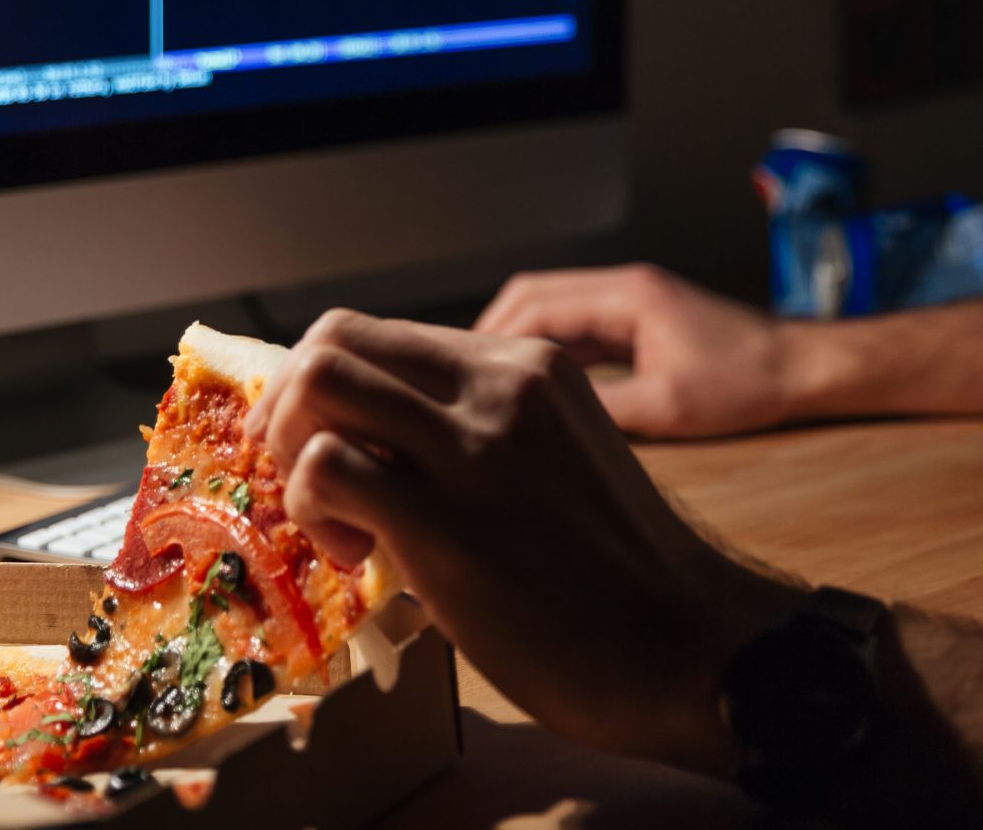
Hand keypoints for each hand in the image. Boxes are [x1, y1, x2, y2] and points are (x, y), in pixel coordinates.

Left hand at [246, 309, 803, 772]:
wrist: (689, 648)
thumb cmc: (624, 575)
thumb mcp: (559, 458)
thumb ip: (482, 433)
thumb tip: (383, 447)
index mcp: (530, 366)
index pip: (384, 335)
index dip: (330, 388)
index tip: (326, 445)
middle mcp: (501, 383)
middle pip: (336, 336)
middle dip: (292, 403)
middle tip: (307, 474)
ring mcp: (474, 446)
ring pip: (319, 379)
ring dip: (294, 447)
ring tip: (333, 514)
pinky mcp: (447, 519)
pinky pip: (323, 469)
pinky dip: (312, 510)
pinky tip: (360, 556)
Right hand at [474, 263, 809, 437]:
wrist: (801, 369)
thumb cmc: (747, 382)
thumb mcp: (669, 407)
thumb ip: (603, 410)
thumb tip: (539, 425)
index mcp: (626, 296)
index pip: (535, 303)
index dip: (490, 336)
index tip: (457, 370)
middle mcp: (623, 289)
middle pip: (533, 297)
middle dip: (492, 334)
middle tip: (460, 379)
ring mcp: (631, 304)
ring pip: (554, 313)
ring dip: (519, 345)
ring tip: (487, 389)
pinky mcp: (640, 323)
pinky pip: (579, 331)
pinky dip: (550, 355)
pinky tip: (533, 392)